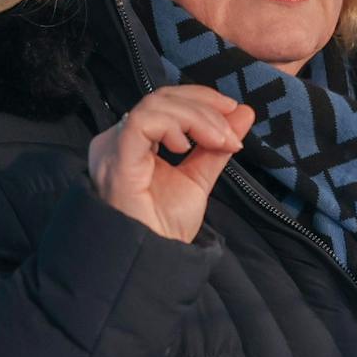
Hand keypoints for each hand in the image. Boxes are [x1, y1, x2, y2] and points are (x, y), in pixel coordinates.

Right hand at [88, 85, 255, 242]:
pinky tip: (187, 147)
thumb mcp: (197, 178)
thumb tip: (243, 113)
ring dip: (197, 118)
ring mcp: (113, 148)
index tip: (234, 113)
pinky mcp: (116, 159)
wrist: (153, 259)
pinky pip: (143, 122)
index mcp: (133, 142)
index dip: (202, 99)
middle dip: (205, 107)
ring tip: (218, 142)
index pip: (165, 101)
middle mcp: (117, 140)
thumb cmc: (164, 226)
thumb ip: (215, 146)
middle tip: (230, 132)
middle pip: (162, 97)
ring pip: (156, 105)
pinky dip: (175, 125)